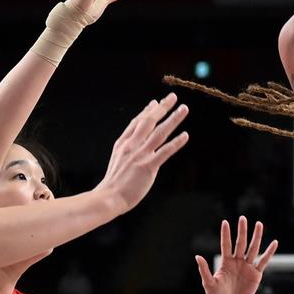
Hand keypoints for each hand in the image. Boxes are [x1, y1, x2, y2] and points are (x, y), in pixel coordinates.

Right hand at [96, 93, 188, 212]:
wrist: (108, 197)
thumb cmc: (114, 182)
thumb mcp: (117, 159)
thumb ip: (127, 149)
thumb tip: (134, 142)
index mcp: (123, 143)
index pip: (137, 122)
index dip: (147, 111)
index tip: (156, 102)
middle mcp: (132, 145)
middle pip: (149, 121)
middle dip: (162, 107)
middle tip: (172, 97)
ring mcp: (140, 155)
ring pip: (160, 132)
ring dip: (173, 119)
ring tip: (184, 109)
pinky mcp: (148, 166)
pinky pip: (165, 151)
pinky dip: (176, 142)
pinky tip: (185, 135)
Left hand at [196, 216, 277, 293]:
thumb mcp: (209, 283)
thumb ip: (205, 270)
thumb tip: (198, 256)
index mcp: (226, 262)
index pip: (226, 244)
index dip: (226, 234)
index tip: (225, 222)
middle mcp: (237, 262)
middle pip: (241, 243)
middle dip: (242, 231)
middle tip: (243, 218)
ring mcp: (247, 267)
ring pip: (253, 249)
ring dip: (256, 237)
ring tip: (259, 224)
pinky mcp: (256, 274)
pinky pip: (264, 261)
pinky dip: (269, 252)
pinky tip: (274, 243)